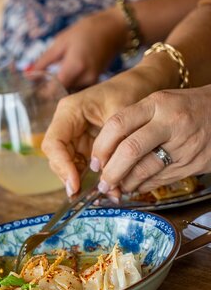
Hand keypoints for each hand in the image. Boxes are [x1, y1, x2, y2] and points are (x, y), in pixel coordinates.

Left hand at [32, 7, 126, 89]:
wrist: (116, 28)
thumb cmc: (86, 30)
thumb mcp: (61, 42)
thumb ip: (43, 61)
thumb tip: (27, 75)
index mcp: (75, 67)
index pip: (53, 90)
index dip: (41, 93)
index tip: (31, 91)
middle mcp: (85, 78)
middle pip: (61, 94)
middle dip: (48, 92)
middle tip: (36, 88)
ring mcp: (92, 81)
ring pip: (70, 93)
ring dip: (59, 90)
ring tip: (48, 82)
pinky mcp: (96, 82)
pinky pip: (78, 89)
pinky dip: (69, 86)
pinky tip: (63, 79)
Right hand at [42, 63, 173, 195]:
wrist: (146, 82)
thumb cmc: (132, 91)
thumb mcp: (123, 116)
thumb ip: (113, 147)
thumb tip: (107, 180)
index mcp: (68, 111)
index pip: (54, 143)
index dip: (62, 166)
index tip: (75, 184)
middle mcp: (66, 124)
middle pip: (57, 157)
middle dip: (70, 177)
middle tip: (85, 196)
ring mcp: (74, 134)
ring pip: (67, 164)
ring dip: (81, 180)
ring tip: (102, 194)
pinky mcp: (85, 143)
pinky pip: (82, 164)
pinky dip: (92, 177)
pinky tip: (107, 187)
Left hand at [90, 85, 210, 193]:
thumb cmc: (185, 108)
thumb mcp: (160, 103)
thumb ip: (133, 122)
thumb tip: (102, 153)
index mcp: (157, 104)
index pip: (118, 124)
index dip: (101, 147)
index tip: (95, 161)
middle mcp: (170, 123)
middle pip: (130, 150)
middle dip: (111, 171)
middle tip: (103, 183)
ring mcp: (184, 144)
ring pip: (145, 170)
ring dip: (126, 183)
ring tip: (118, 186)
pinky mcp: (193, 163)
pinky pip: (160, 179)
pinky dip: (143, 186)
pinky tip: (136, 186)